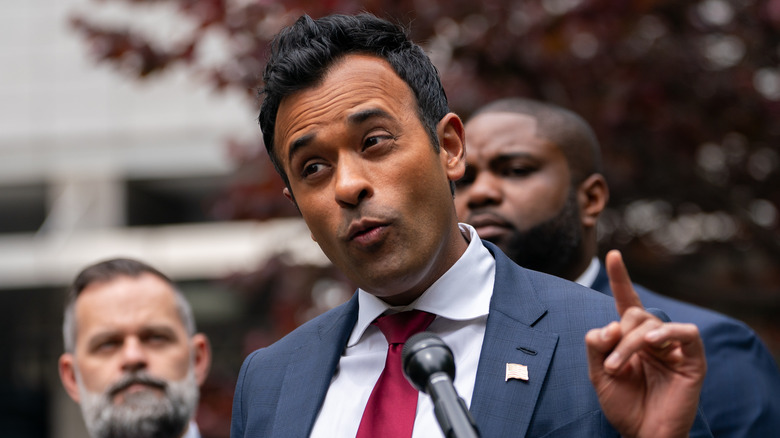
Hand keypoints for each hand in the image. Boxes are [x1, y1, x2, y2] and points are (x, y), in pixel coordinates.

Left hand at [585, 250, 706, 437]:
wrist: (642, 434)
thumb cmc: (622, 404)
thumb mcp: (597, 372)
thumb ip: (596, 344)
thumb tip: (609, 324)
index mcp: (631, 337)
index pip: (627, 302)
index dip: (621, 278)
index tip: (612, 254)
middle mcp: (653, 338)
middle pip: (633, 316)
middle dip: (617, 338)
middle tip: (611, 366)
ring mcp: (673, 347)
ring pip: (650, 325)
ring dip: (630, 344)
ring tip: (618, 367)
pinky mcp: (692, 360)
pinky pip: (686, 333)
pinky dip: (668, 332)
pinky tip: (653, 342)